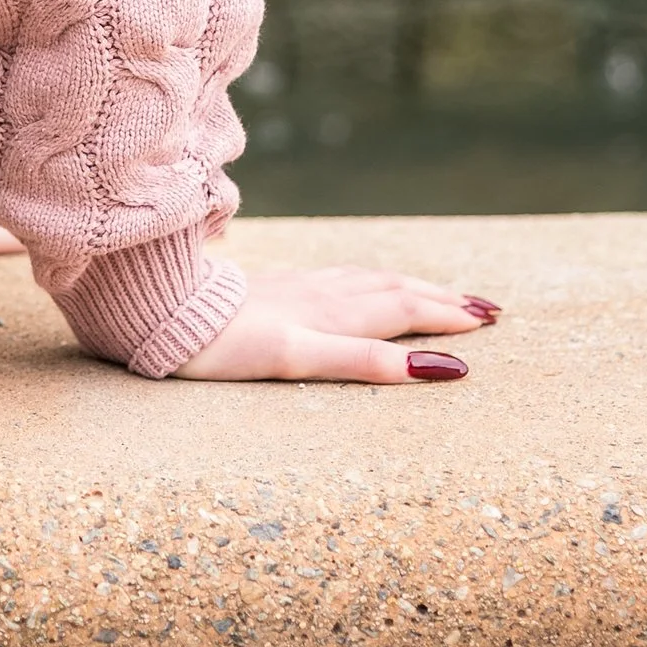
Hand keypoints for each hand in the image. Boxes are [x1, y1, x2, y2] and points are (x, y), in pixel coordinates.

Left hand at [172, 266, 498, 381]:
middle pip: (391, 290)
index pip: (402, 308)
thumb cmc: (224, 344)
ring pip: (364, 281)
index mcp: (329, 312)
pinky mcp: (270, 289)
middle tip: (484, 307)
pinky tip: (355, 283)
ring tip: (436, 291)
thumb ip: (363, 360)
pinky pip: (333, 279)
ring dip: (407, 286)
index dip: (446, 315)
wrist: (158, 311)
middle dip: (439, 298)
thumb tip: (437, 367)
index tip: (489, 321)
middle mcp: (318, 295)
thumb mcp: (296, 358)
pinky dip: (365, 281)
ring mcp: (293, 288)